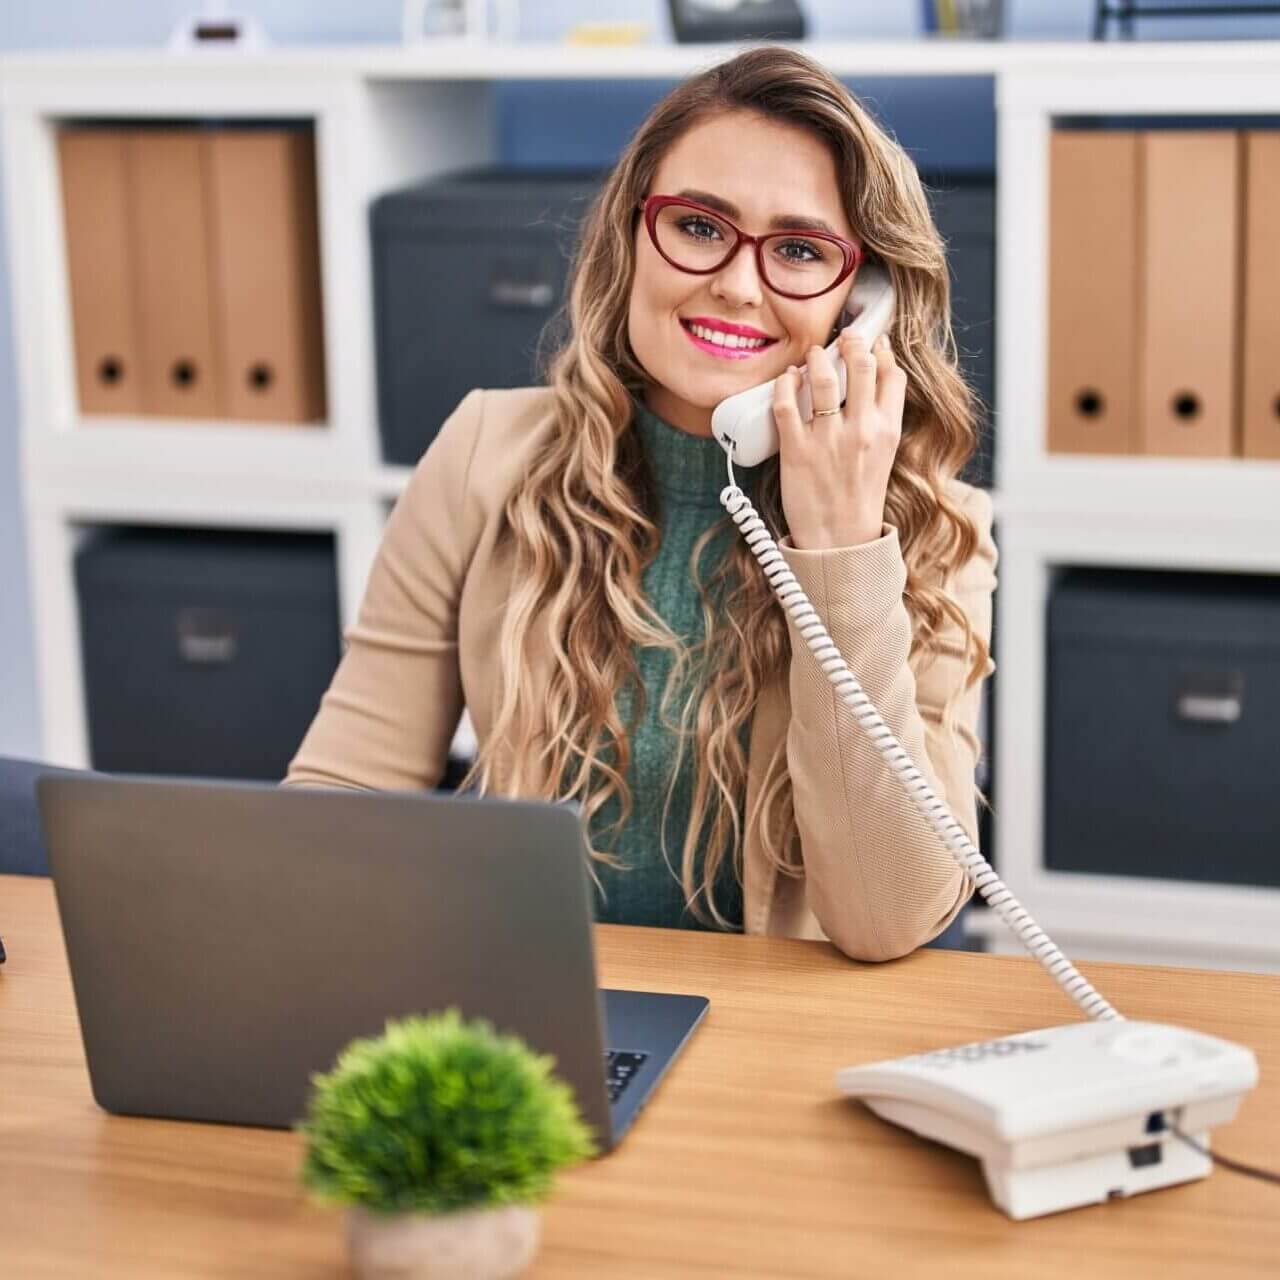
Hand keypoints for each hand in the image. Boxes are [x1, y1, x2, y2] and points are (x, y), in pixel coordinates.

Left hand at [773, 329, 905, 550]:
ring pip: (824, 377)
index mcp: (887, 431)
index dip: (882, 351)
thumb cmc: (859, 498)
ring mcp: (828, 440)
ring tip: (813, 354)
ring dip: (817, 357)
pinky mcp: (796, 451)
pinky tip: (787, 379)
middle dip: (852, 342)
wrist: (840, 539)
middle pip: (861, 365)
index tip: (873, 340)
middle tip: (843, 337)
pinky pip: (786, 405)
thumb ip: (881, 420)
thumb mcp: (884, 456)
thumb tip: (874, 384)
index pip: (892, 375)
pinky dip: (785, 384)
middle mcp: (861, 430)